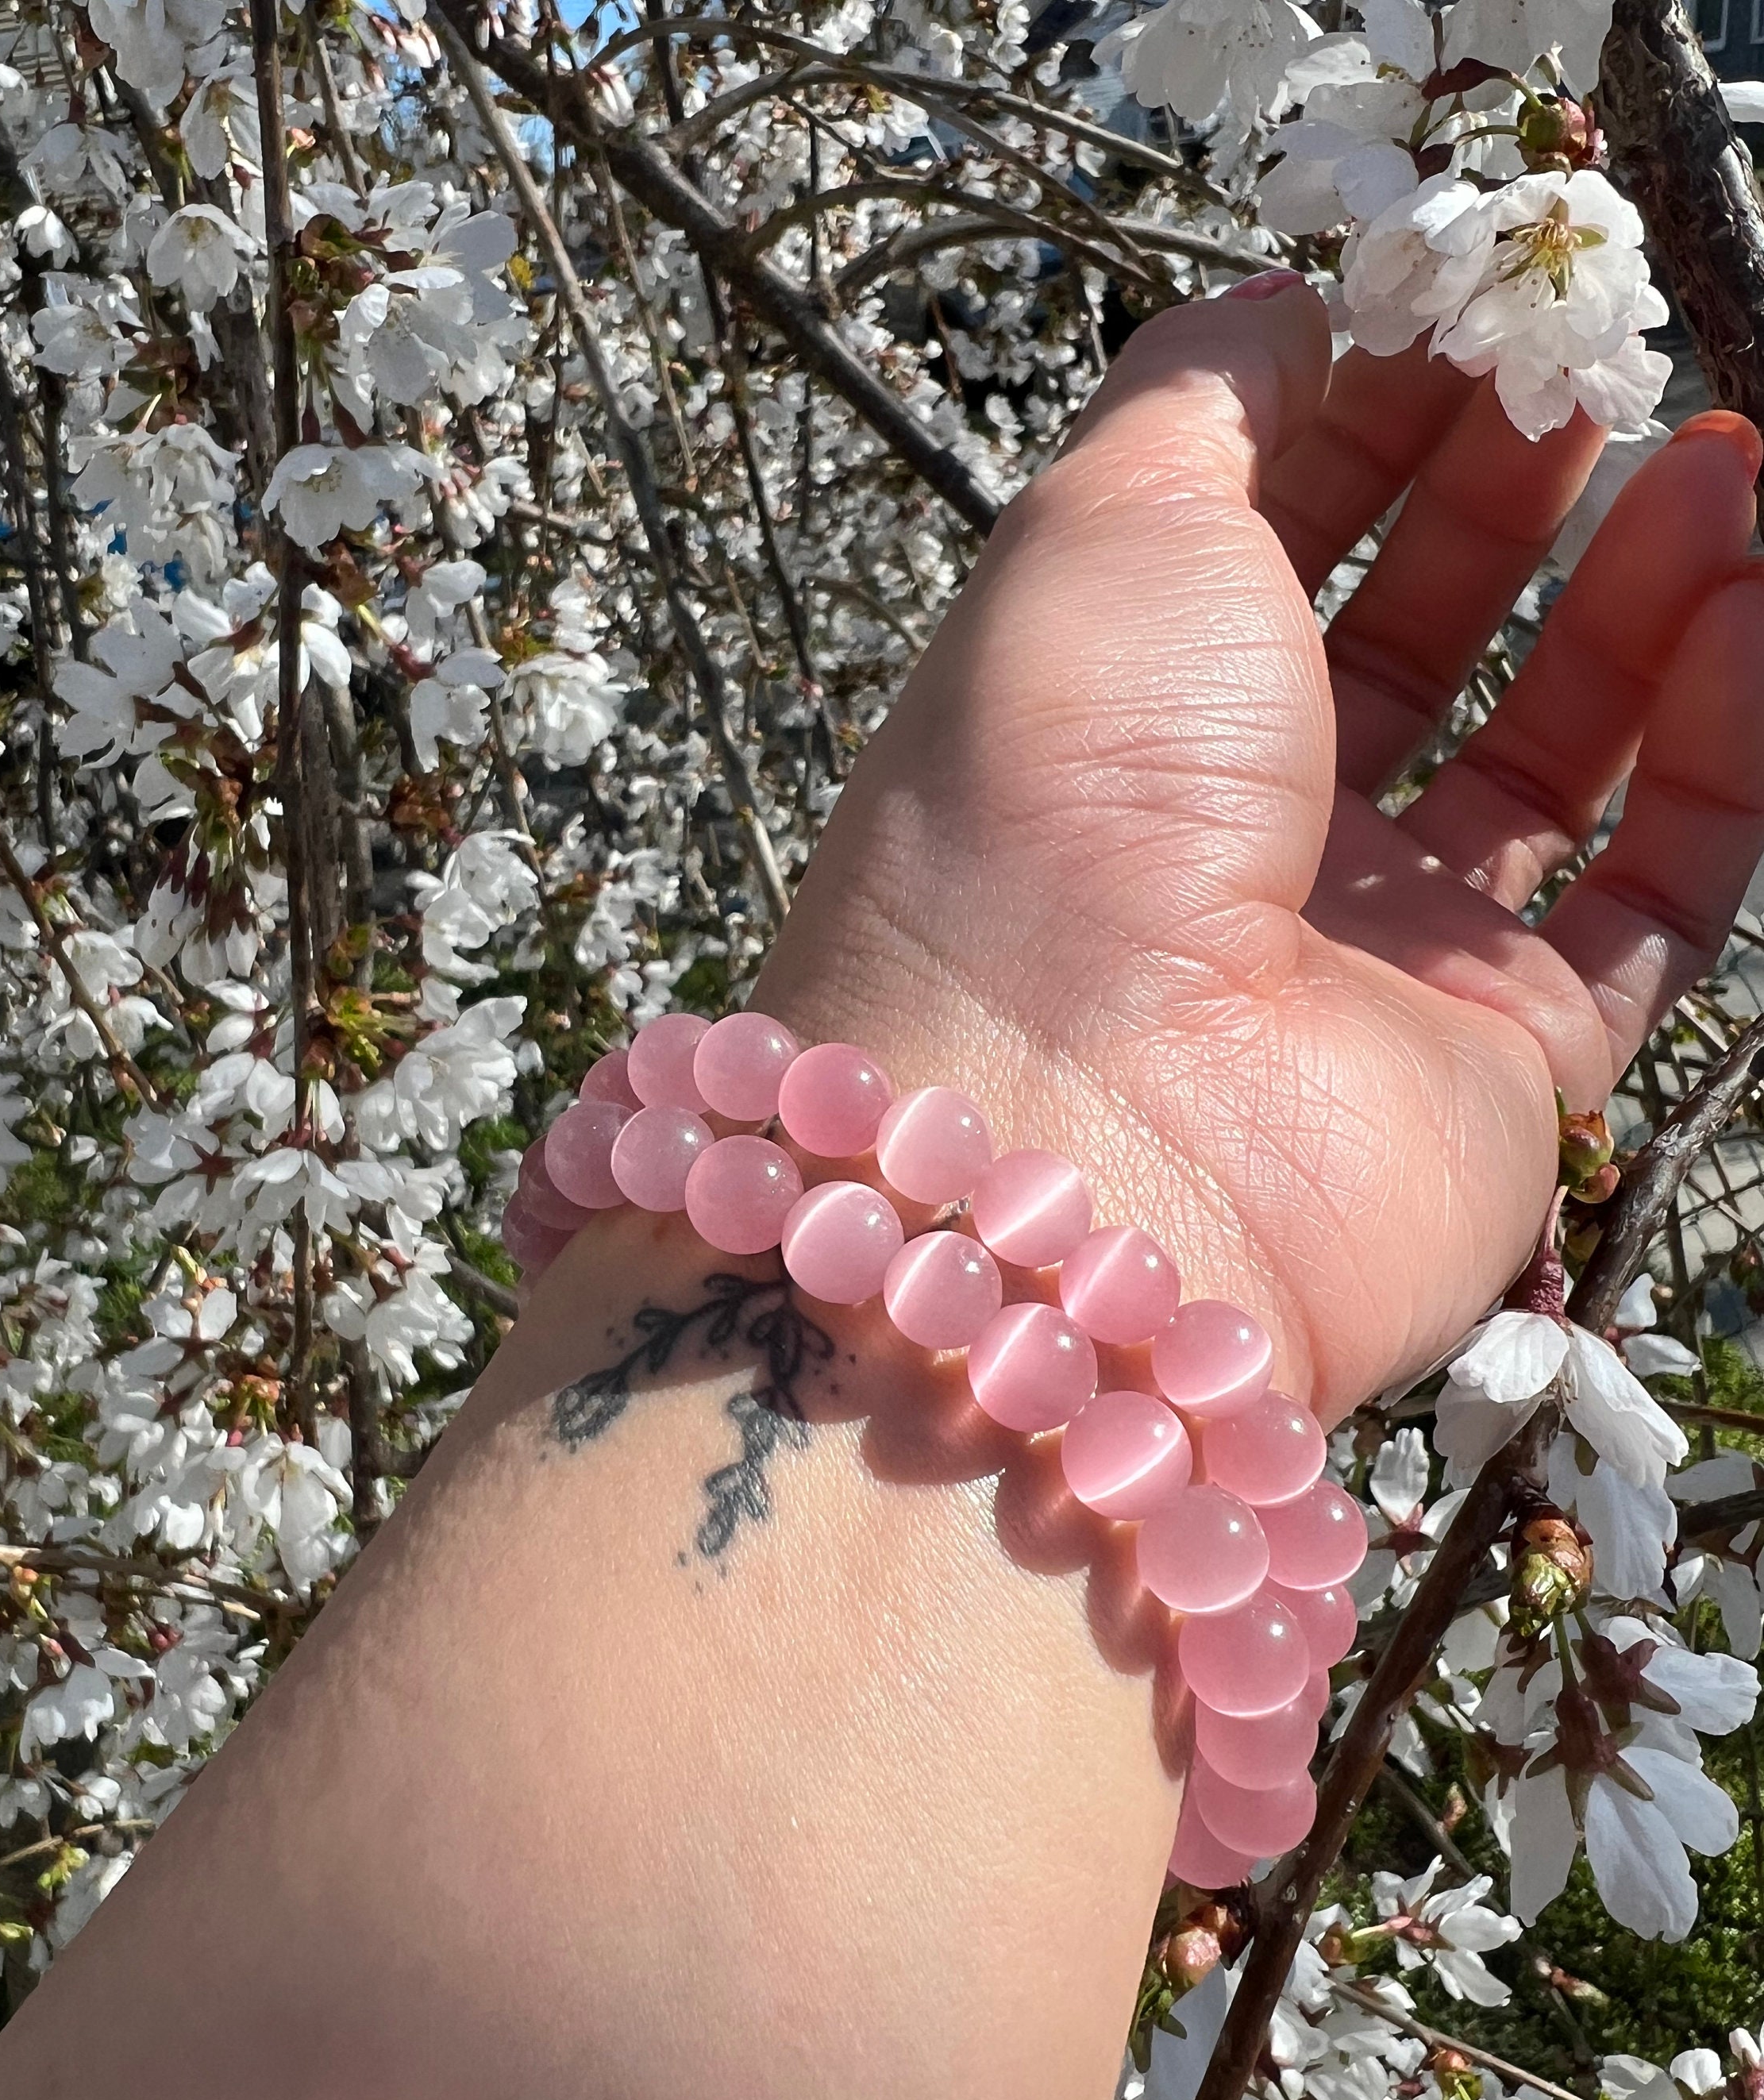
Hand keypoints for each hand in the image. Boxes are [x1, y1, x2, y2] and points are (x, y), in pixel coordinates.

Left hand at [760, 282, 1763, 1415]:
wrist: (1082, 1141)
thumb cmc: (1057, 809)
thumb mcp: (1095, 528)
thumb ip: (1200, 399)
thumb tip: (1287, 306)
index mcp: (1117, 715)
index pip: (1267, 538)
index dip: (1373, 414)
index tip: (1476, 309)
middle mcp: (1240, 839)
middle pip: (1412, 640)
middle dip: (1511, 494)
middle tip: (1605, 374)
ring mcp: (1379, 957)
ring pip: (1549, 757)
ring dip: (1641, 603)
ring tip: (1719, 467)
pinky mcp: (1510, 1063)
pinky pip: (1653, 892)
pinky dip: (1723, 747)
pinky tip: (1752, 602)